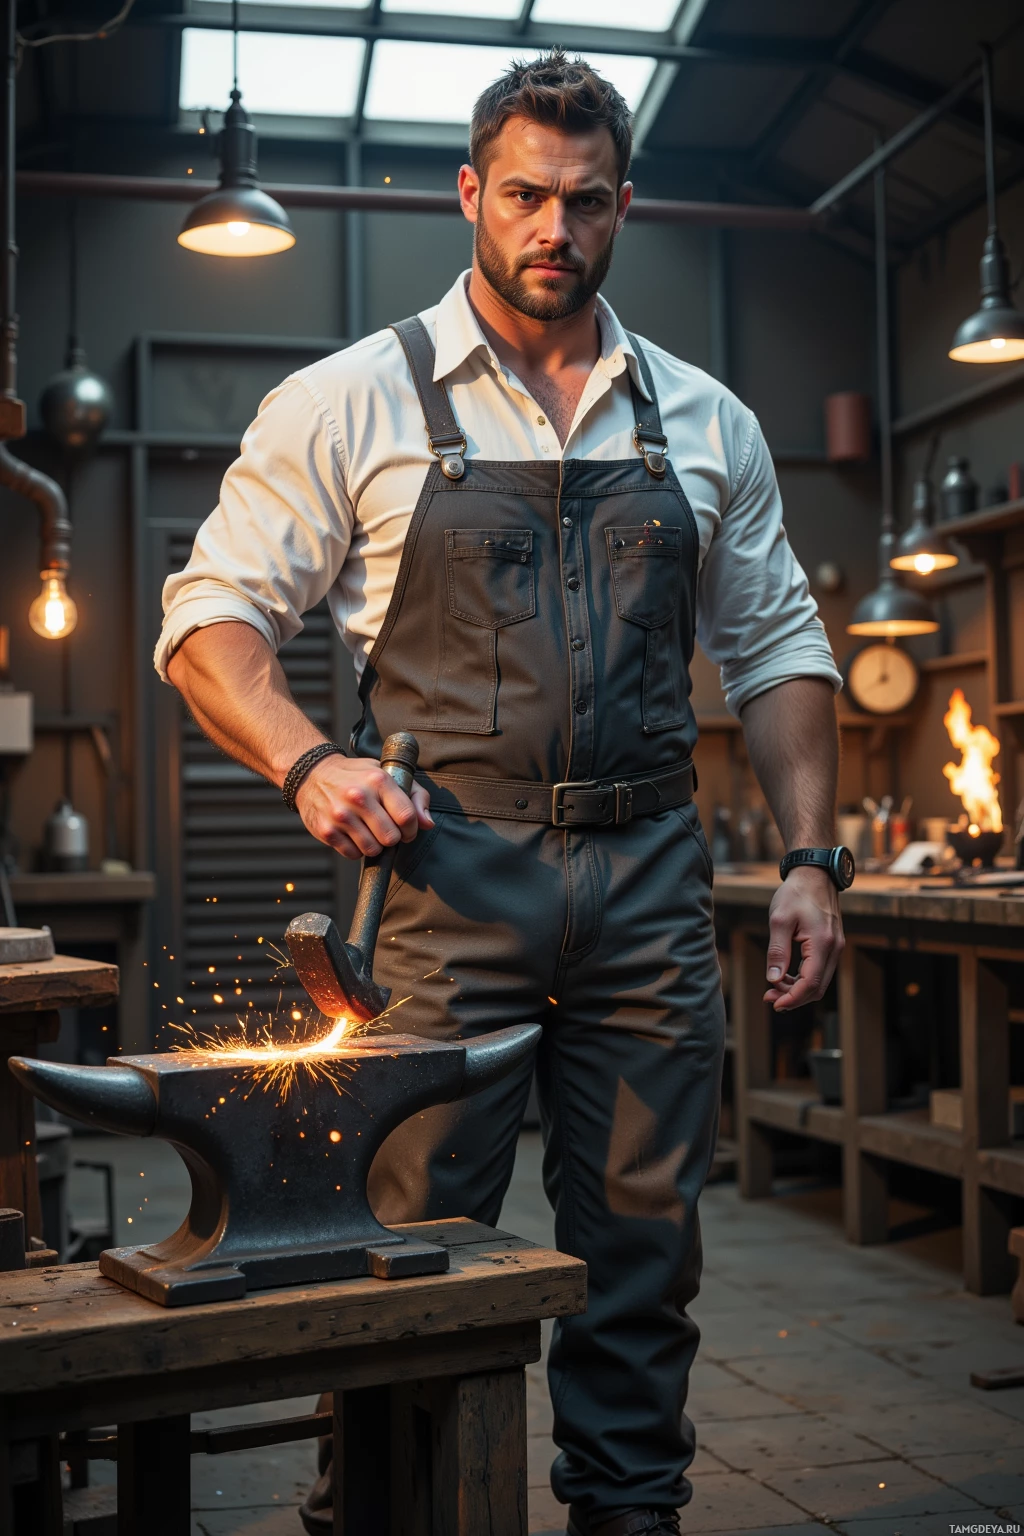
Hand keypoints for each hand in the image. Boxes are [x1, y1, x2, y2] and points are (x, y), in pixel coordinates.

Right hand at [295, 754, 432, 859]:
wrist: (313, 775)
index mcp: (378, 780)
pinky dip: (356, 849)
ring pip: (373, 849)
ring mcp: (340, 815)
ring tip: (369, 832)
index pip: (407, 816)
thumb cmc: (357, 776)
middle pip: (391, 837)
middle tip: (385, 830)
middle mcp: (359, 796)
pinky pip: (353, 854)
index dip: (411, 829)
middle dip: (392, 838)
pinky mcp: (327, 830)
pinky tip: (353, 834)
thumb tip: (427, 824)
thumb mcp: (387, 775)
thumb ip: (415, 796)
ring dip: (375, 846)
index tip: (406, 829)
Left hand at [764, 865, 843, 1010]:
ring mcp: (836, 947)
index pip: (810, 983)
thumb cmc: (796, 893)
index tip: (774, 1003)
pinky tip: (785, 977)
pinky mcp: (832, 945)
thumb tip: (773, 979)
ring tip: (773, 988)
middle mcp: (834, 949)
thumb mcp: (779, 920)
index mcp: (822, 943)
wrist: (815, 874)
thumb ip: (777, 951)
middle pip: (817, 988)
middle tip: (769, 998)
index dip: (792, 998)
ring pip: (820, 982)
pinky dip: (803, 979)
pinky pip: (820, 970)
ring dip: (798, 990)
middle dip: (793, 998)